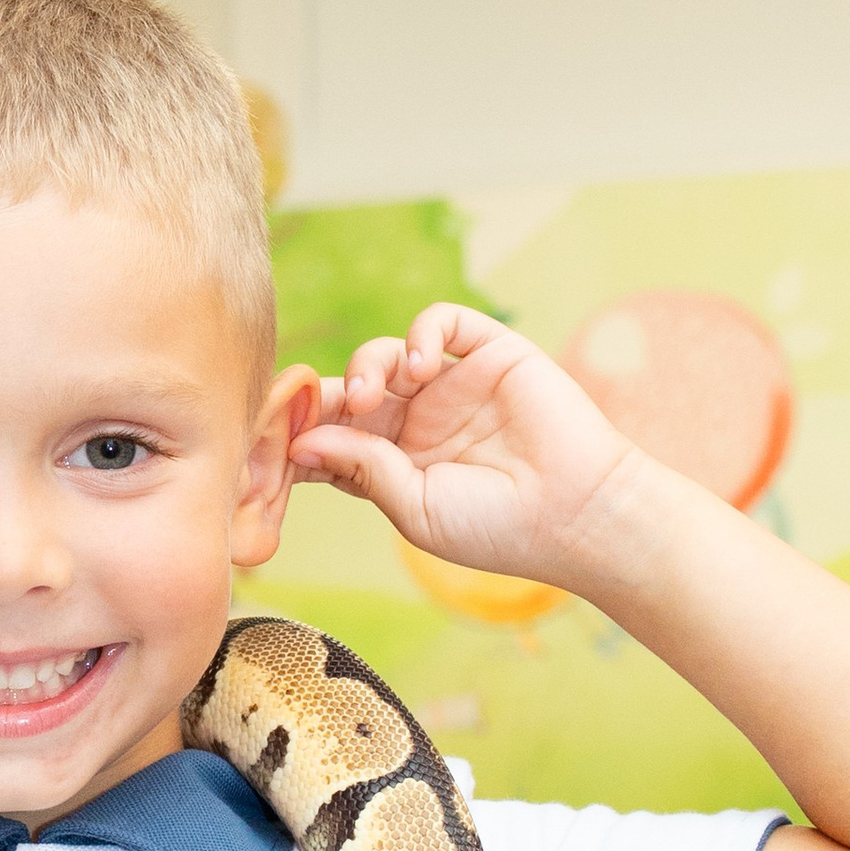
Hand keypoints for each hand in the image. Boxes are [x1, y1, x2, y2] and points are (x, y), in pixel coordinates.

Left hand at [285, 304, 641, 591]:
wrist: (575, 512)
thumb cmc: (497, 528)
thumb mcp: (414, 508)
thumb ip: (362, 468)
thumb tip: (303, 439)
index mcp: (395, 467)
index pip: (334, 440)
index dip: (302, 433)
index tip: (273, 440)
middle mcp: (419, 424)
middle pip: (350, 393)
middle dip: (324, 396)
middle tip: (316, 411)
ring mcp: (453, 386)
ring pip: (387, 354)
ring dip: (365, 365)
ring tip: (370, 395)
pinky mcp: (489, 353)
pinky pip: (442, 322)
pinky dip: (422, 332)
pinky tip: (423, 365)